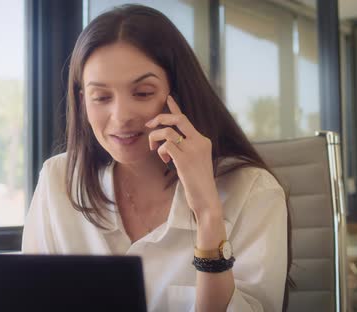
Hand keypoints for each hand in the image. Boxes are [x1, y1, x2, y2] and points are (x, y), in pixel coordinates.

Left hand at [145, 95, 221, 219]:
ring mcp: (193, 150)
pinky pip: (166, 146)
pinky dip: (161, 151)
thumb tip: (167, 143)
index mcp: (203, 140)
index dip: (175, 107)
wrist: (207, 199)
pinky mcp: (185, 160)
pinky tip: (165, 161)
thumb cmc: (198, 183)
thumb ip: (185, 149)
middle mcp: (200, 141)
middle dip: (159, 118)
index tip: (168, 97)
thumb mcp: (194, 161)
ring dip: (155, 138)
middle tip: (149, 125)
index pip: (186, 119)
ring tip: (155, 149)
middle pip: (178, 119)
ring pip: (167, 132)